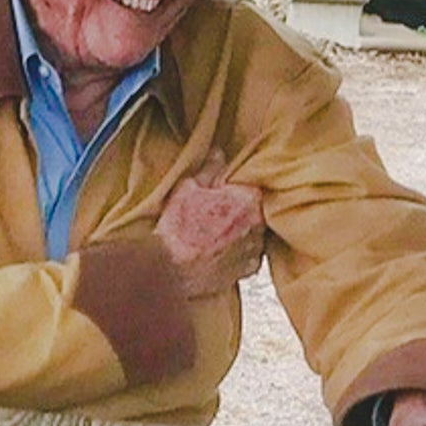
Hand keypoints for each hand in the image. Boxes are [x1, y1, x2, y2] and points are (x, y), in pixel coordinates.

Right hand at [156, 155, 264, 297]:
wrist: (167, 270)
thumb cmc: (177, 230)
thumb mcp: (187, 189)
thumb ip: (208, 169)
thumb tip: (219, 153)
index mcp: (249, 200)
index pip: (254, 187)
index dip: (237, 190)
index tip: (225, 193)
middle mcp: (258, 226)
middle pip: (256, 212)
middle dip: (241, 211)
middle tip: (218, 212)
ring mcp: (253, 251)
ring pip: (254, 235)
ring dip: (241, 234)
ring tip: (217, 234)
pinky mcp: (245, 272)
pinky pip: (249, 258)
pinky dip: (238, 255)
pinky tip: (220, 252)